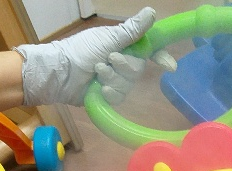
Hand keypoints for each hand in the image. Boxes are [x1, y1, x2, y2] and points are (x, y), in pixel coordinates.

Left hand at [15, 7, 175, 106]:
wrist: (61, 73)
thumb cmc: (81, 50)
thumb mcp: (108, 39)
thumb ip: (132, 31)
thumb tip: (152, 13)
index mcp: (124, 46)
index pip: (149, 51)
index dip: (160, 57)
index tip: (170, 66)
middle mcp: (122, 63)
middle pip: (137, 69)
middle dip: (124, 66)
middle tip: (109, 59)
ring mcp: (115, 80)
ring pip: (128, 84)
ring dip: (112, 78)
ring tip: (97, 72)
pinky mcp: (108, 96)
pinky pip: (119, 97)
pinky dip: (109, 92)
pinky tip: (99, 88)